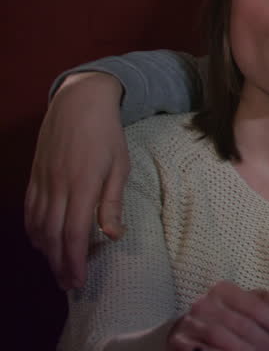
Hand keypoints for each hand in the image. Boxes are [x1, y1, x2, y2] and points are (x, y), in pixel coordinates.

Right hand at [24, 72, 128, 289]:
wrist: (80, 103)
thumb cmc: (107, 134)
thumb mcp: (120, 166)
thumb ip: (112, 203)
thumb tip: (113, 236)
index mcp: (82, 185)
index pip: (73, 234)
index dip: (74, 261)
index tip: (77, 281)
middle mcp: (57, 186)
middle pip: (52, 236)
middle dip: (59, 264)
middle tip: (68, 284)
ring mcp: (42, 181)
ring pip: (37, 226)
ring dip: (46, 251)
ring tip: (57, 268)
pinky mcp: (34, 176)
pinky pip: (29, 210)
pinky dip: (33, 231)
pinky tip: (40, 242)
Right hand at [167, 283, 268, 350]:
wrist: (186, 331)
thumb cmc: (225, 317)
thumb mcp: (245, 304)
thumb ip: (265, 303)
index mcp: (223, 290)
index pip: (256, 307)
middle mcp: (204, 304)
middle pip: (242, 325)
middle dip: (265, 342)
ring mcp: (190, 324)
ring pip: (223, 339)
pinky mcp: (179, 344)